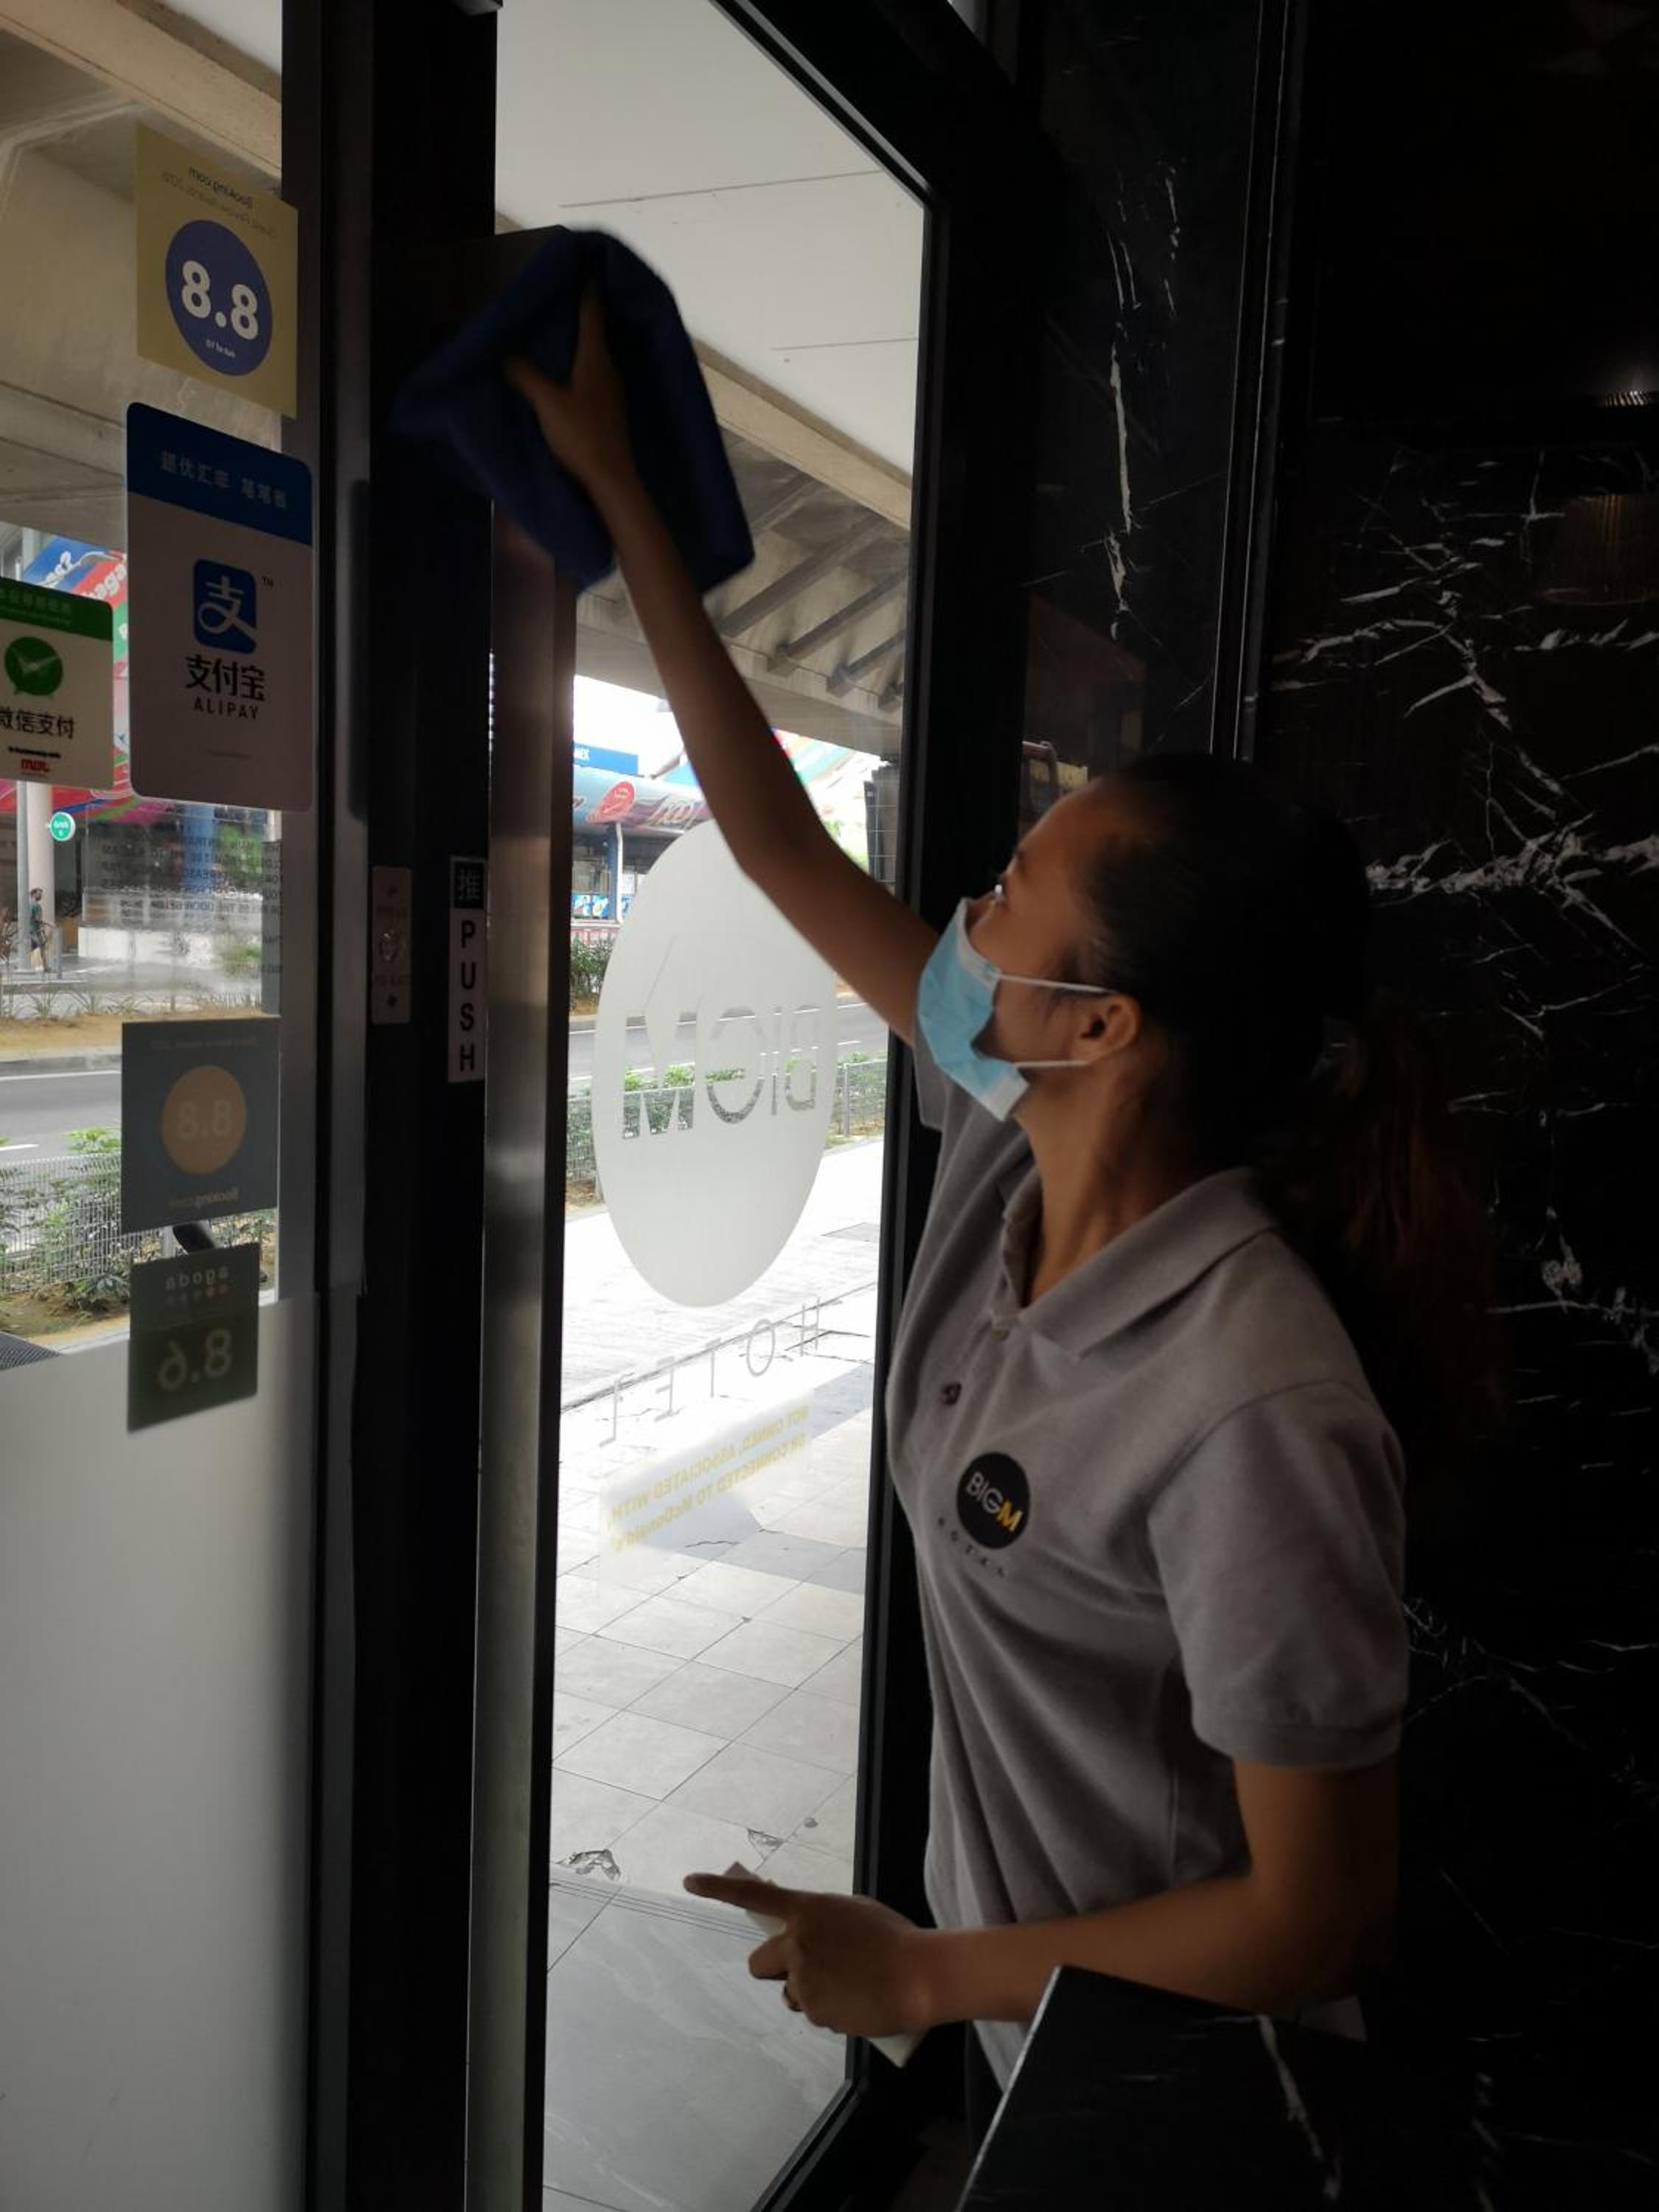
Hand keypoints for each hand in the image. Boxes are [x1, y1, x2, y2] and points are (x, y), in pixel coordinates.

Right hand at [506, 288, 635, 496]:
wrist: (611, 480)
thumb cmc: (581, 436)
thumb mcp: (546, 403)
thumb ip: (525, 376)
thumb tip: (507, 355)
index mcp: (595, 358)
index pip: (592, 313)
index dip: (587, 288)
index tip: (584, 265)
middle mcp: (608, 368)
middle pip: (596, 331)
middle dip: (582, 312)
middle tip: (564, 294)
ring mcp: (612, 389)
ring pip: (595, 354)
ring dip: (581, 340)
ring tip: (561, 329)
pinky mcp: (609, 408)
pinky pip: (594, 374)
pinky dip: (581, 363)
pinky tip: (569, 369)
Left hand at [684, 1869, 940, 2037]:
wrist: (918, 1975)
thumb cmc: (893, 1939)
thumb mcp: (852, 1914)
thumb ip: (820, 1922)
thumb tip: (803, 1936)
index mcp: (808, 1909)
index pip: (754, 1895)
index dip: (718, 1888)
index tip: (688, 1881)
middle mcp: (797, 1942)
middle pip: (758, 1963)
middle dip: (776, 1970)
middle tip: (806, 1970)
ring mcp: (802, 1978)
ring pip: (789, 1992)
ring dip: (807, 1992)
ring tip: (846, 1986)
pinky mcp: (814, 2009)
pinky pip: (812, 2012)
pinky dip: (829, 2011)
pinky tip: (855, 2003)